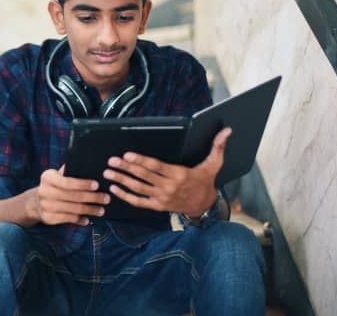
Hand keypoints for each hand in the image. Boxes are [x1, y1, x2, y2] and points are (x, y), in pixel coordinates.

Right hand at [28, 165, 110, 225]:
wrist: (35, 202)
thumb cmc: (54, 186)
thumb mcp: (57, 176)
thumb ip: (69, 171)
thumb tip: (90, 164)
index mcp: (47, 178)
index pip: (68, 182)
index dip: (83, 184)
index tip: (97, 185)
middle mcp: (44, 191)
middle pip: (73, 196)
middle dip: (92, 198)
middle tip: (106, 198)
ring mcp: (45, 206)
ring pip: (73, 209)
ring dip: (90, 210)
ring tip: (101, 210)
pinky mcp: (48, 218)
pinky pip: (68, 219)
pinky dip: (80, 219)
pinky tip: (88, 219)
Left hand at [103, 127, 231, 215]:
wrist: (204, 206)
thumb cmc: (205, 181)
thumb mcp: (214, 164)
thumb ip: (218, 146)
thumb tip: (227, 130)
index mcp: (179, 174)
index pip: (156, 166)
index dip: (141, 161)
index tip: (128, 154)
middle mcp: (169, 187)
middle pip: (144, 176)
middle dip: (126, 168)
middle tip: (112, 160)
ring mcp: (162, 198)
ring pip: (138, 188)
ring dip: (122, 180)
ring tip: (108, 172)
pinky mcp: (157, 206)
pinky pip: (138, 202)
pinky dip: (125, 196)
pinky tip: (114, 189)